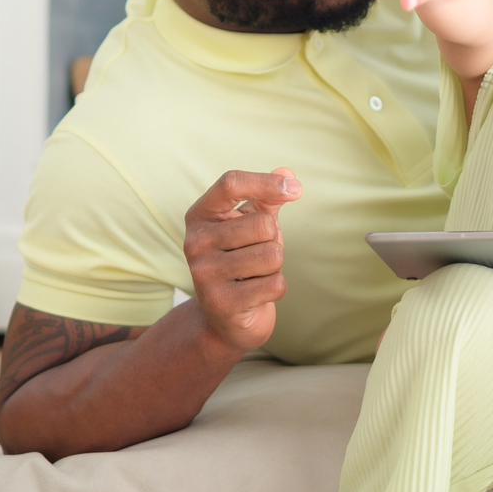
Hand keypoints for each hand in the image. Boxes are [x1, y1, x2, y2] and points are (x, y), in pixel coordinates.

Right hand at [181, 168, 298, 354]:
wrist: (224, 318)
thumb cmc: (242, 261)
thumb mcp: (251, 225)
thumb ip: (267, 199)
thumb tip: (288, 173)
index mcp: (200, 215)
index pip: (231, 183)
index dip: (266, 182)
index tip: (296, 190)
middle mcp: (196, 242)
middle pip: (263, 224)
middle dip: (273, 241)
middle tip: (256, 256)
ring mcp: (205, 274)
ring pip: (272, 255)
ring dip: (274, 267)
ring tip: (254, 275)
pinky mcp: (222, 303)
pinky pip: (275, 284)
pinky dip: (276, 289)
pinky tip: (256, 294)